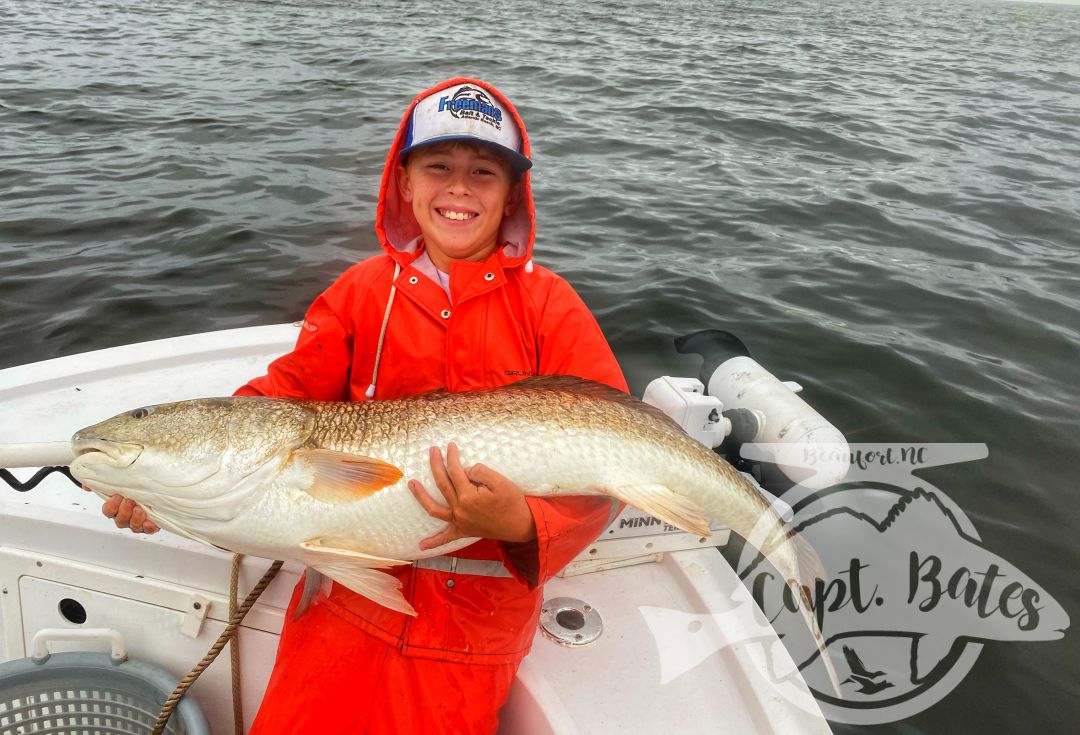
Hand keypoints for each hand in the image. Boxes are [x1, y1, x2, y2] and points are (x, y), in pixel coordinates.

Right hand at [83, 485, 158, 533]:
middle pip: (120, 521)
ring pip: (133, 526)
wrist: (155, 485)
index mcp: (117, 508)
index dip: (111, 507)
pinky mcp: (151, 524)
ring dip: (135, 519)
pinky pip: (148, 530)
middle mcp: (126, 516)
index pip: (108, 511)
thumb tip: (86, 484)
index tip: (116, 496)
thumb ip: (101, 480)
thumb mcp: (119, 478)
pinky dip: (148, 527)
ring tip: (139, 509)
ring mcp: (138, 522)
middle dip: (123, 511)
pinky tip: (150, 522)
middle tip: (129, 501)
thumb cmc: (135, 484)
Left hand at [408, 443, 535, 550]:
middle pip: (441, 484)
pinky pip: (445, 538)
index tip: (450, 446)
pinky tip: (421, 545)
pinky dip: (433, 542)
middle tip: (432, 451)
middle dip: (435, 465)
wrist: (521, 524)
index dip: (451, 456)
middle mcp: (460, 509)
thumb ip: (480, 472)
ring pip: (433, 508)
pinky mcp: (464, 531)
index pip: (455, 471)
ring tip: (411, 484)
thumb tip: (466, 470)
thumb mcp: (500, 481)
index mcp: (468, 496)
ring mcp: (460, 521)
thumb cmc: (513, 501)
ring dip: (420, 496)